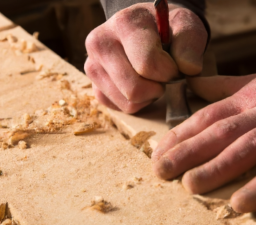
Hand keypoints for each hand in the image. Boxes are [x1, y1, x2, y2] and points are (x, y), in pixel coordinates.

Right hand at [84, 3, 206, 112]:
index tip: (174, 68)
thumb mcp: (185, 26)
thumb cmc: (166, 29)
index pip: (147, 64)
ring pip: (127, 102)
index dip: (169, 73)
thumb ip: (190, 43)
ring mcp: (93, 67)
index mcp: (123, 24)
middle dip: (156, 88)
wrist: (143, 30)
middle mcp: (100, 44)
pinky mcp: (94, 86)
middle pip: (134, 89)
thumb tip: (188, 69)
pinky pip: (120, 108)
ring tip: (150, 79)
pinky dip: (136, 102)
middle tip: (162, 77)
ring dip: (147, 96)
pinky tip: (140, 84)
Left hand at [152, 74, 255, 212]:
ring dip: (216, 169)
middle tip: (160, 171)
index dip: (179, 135)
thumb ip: (223, 88)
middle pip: (217, 132)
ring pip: (244, 149)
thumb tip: (192, 84)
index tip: (158, 152)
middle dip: (187, 152)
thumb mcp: (255, 85)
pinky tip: (237, 204)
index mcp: (246, 99)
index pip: (204, 117)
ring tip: (190, 186)